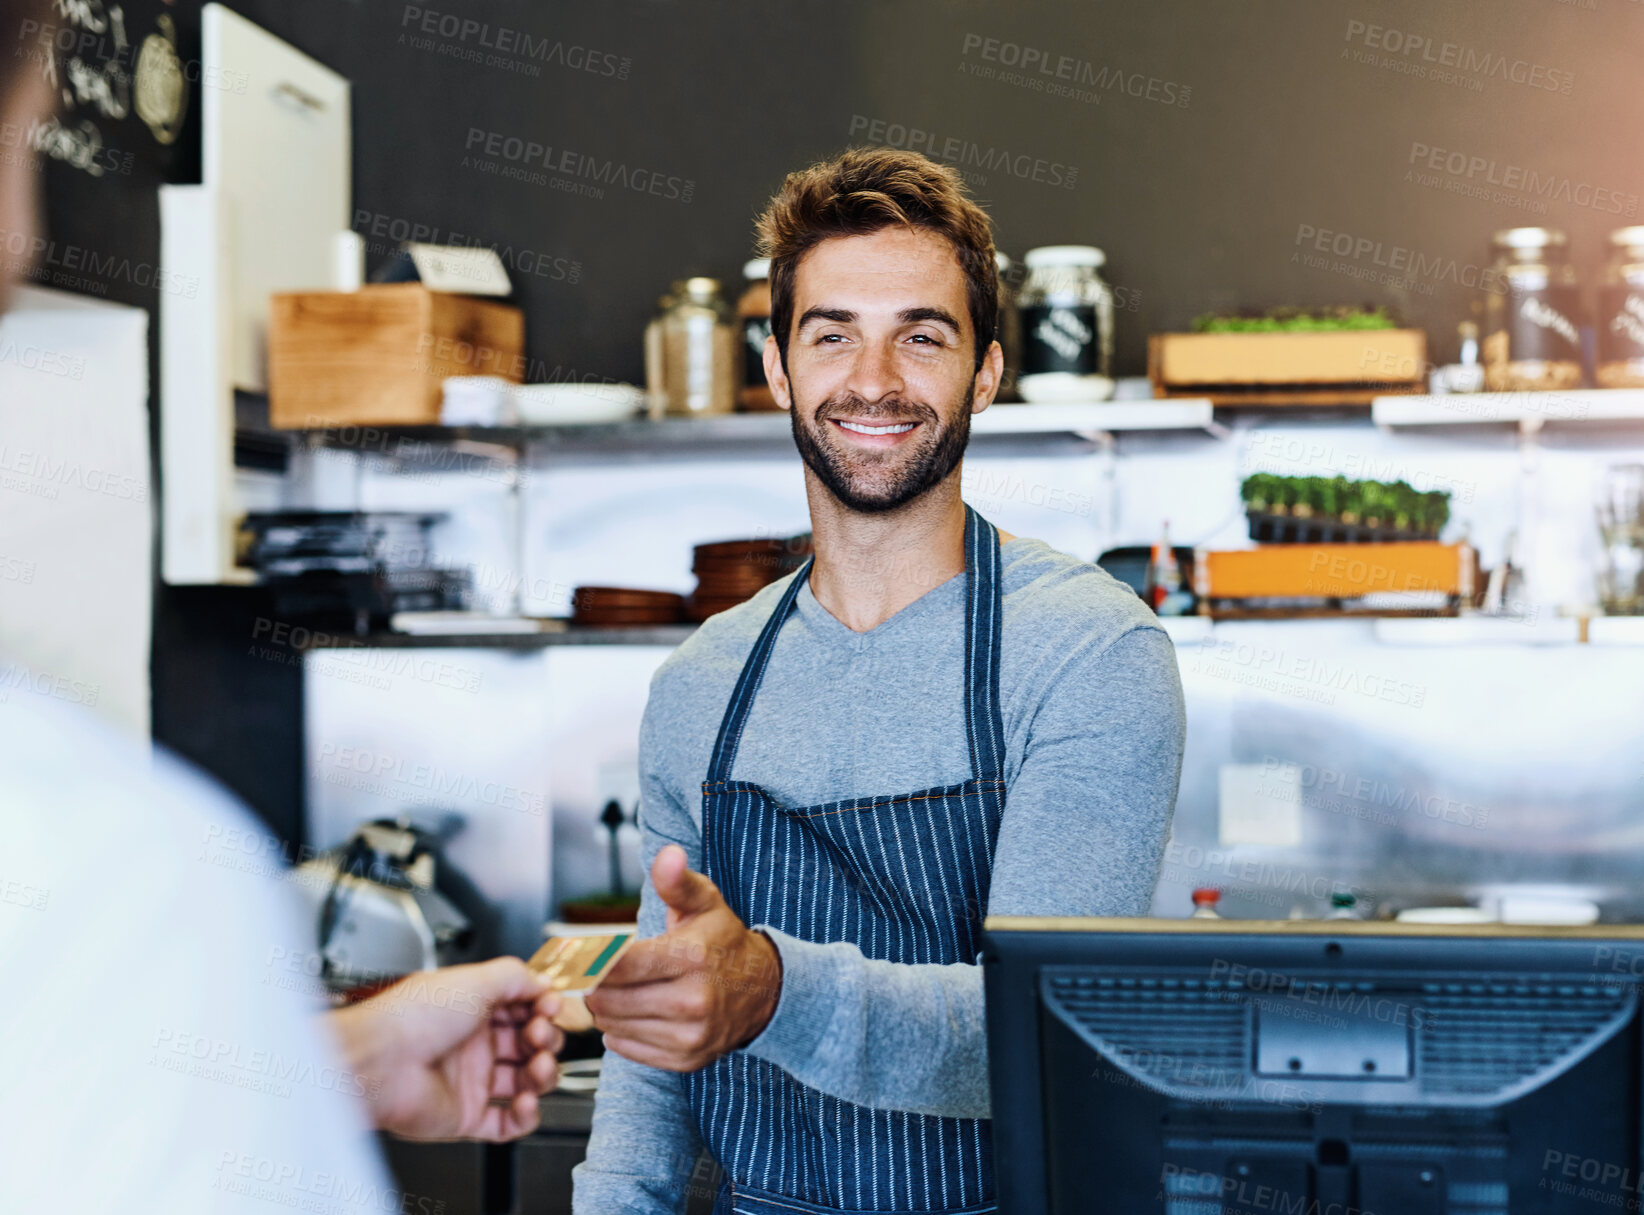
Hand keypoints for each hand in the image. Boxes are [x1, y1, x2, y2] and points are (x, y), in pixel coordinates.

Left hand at [328, 957, 565, 1141]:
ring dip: (543, 1075)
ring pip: (524, 1082)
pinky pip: (507, 1123)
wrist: (378, 1062)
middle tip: (540, 1035)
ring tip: (538, 1068)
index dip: (542, 1008)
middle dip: (546, 1039)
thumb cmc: (412, 1018)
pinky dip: (525, 1116)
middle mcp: (472, 1044)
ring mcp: (470, 1081)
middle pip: (528, 1044)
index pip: (522, 1008)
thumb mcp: (474, 979)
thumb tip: (543, 983)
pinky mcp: (466, 1115)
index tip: (550, 1006)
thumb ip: (516, 976)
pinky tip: (526, 1102)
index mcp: (473, 1008)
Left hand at [585, 844, 782, 1071]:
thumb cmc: (722, 941)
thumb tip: (667, 856)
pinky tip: (633, 1012)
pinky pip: (627, 1048)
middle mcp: (692, 1001)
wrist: (763, 991)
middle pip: (608, 999)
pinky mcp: (685, 1059)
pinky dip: (620, 1030)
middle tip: (597, 973)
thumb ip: (676, 881)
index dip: (591, 959)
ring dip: (605, 1008)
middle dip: (595, 984)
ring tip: (617, 990)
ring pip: (612, 1025)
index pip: (618, 964)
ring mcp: (689, 1035)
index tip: (582, 953)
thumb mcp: (704, 902)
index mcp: (692, 957)